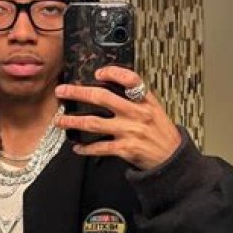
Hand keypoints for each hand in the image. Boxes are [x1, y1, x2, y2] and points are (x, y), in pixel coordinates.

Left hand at [54, 66, 181, 169]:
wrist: (172, 159)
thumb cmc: (161, 133)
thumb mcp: (154, 109)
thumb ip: (136, 98)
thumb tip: (110, 86)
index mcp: (146, 101)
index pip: (131, 79)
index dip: (113, 73)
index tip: (98, 73)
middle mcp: (137, 114)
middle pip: (102, 98)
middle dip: (78, 93)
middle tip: (62, 91)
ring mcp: (130, 131)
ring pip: (94, 123)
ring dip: (73, 121)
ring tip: (60, 120)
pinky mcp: (126, 149)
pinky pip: (100, 147)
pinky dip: (86, 148)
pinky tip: (77, 147)